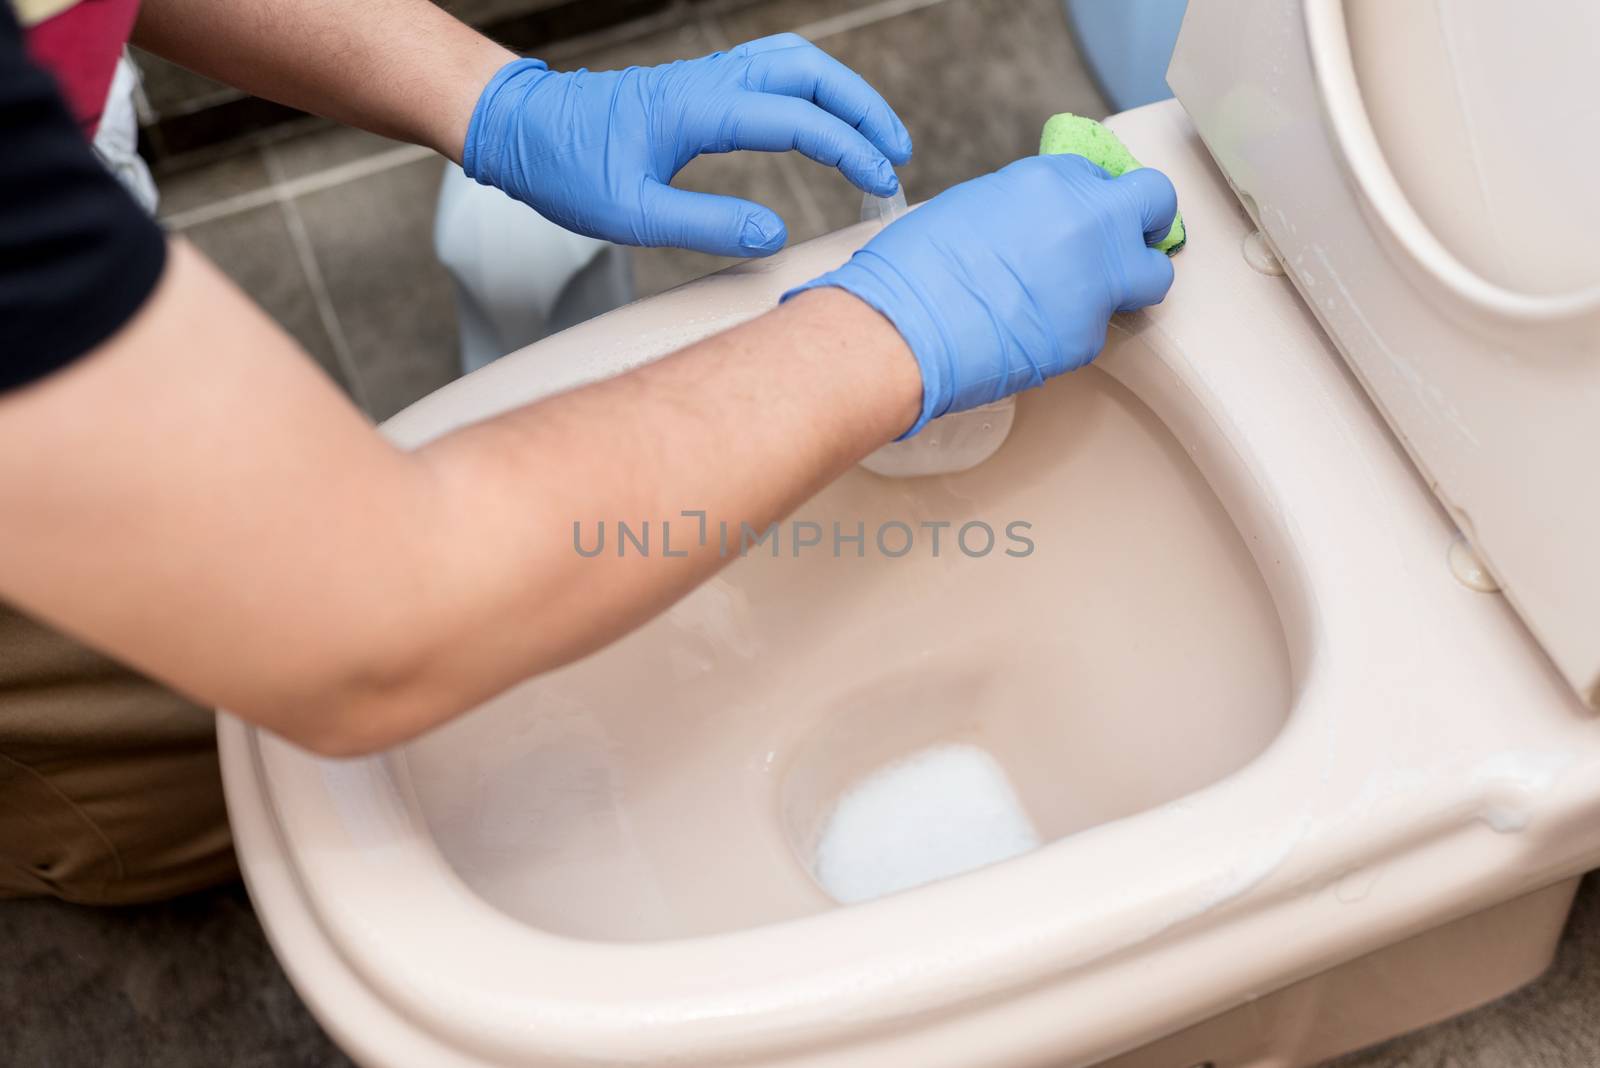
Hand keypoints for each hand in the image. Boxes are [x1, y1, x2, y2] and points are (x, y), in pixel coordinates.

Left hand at [462, 34, 912, 256]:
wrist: (521, 129)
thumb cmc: (567, 170)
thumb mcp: (631, 215)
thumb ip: (706, 225)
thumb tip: (774, 236)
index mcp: (699, 109)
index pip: (797, 120)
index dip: (850, 150)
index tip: (883, 183)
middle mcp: (710, 81)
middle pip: (810, 73)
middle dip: (863, 110)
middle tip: (898, 154)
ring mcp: (705, 77)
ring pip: (793, 62)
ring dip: (842, 92)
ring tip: (874, 135)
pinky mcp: (698, 85)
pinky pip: (770, 69)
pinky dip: (811, 89)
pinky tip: (820, 120)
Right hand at [786, 154, 1177, 435]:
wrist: (901, 329)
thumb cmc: (913, 271)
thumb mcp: (972, 207)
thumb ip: (1023, 208)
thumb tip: (1037, 224)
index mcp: (1050, 181)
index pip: (1103, 176)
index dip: (1095, 200)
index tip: (1088, 216)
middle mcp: (1085, 222)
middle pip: (1154, 204)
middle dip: (1144, 222)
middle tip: (1128, 242)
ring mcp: (1094, 280)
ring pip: (1152, 275)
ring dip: (1131, 282)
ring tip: (1090, 296)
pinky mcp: (1088, 335)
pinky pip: (1101, 327)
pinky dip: (1076, 330)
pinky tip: (1038, 332)